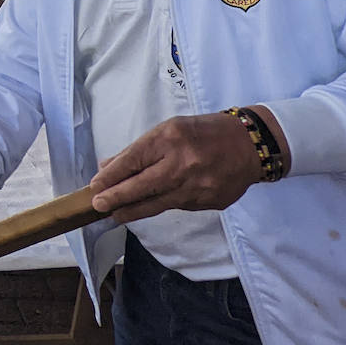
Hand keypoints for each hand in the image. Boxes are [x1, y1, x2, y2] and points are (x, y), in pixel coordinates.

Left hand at [89, 111, 268, 223]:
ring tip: (116, 214)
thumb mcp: (169, 130)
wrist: (251, 145)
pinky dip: (162, 205)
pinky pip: (178, 206)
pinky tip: (151, 205)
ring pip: (158, 203)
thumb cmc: (204, 132)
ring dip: (133, 210)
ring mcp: (198, 186)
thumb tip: (108, 167)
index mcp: (170, 139)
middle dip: (116, 198)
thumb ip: (139, 150)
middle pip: (142, 186)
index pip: (132, 160)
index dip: (111, 176)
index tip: (94, 186)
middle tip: (98, 206)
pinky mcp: (209, 202)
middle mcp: (183, 163)